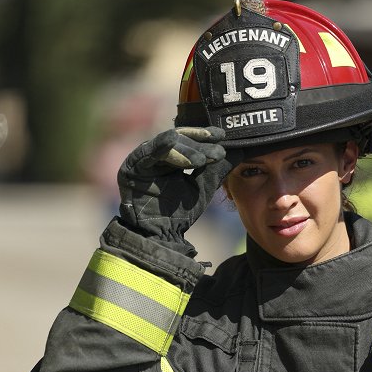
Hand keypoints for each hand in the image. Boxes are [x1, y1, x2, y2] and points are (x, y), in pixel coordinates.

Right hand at [117, 127, 235, 246]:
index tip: (223, 135)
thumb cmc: (179, 213)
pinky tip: (176, 143)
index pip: (189, 140)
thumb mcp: (203, 187)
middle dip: (199, 141)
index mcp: (170, 157)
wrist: (161, 235)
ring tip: (204, 158)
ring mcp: (142, 158)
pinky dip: (164, 147)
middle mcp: (155, 154)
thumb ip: (217, 169)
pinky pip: (149, 152)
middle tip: (218, 145)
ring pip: (167, 144)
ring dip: (188, 148)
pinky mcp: (131, 166)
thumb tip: (240, 149)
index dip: (205, 136)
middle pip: (179, 139)